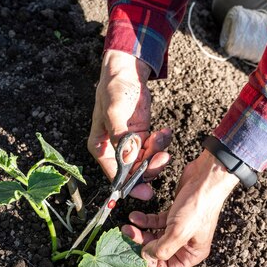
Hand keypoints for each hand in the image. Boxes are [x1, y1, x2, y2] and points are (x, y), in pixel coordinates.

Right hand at [88, 50, 171, 199]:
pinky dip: (162, 143)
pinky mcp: (141, 137)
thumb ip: (120, 137)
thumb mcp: (114, 112)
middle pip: (134, 172)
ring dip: (158, 153)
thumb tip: (127, 159)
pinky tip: (165, 131)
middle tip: (163, 157)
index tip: (147, 192)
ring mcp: (129, 145)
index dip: (131, 186)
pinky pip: (154, 149)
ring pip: (146, 162)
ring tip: (162, 135)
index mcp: (101, 149)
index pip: (116, 176)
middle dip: (150, 167)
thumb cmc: (114, 90)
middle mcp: (114, 151)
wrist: (126, 74)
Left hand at [122, 151, 238, 266]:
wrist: (206, 178)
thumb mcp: (179, 232)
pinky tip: (135, 216)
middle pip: (159, 252)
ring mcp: (180, 228)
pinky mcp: (174, 214)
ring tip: (128, 227)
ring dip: (140, 232)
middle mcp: (187, 243)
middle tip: (128, 237)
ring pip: (155, 236)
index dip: (153, 264)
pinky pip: (156, 222)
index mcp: (193, 253)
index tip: (140, 254)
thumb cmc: (199, 205)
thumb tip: (146, 255)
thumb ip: (162, 248)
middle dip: (142, 245)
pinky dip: (144, 220)